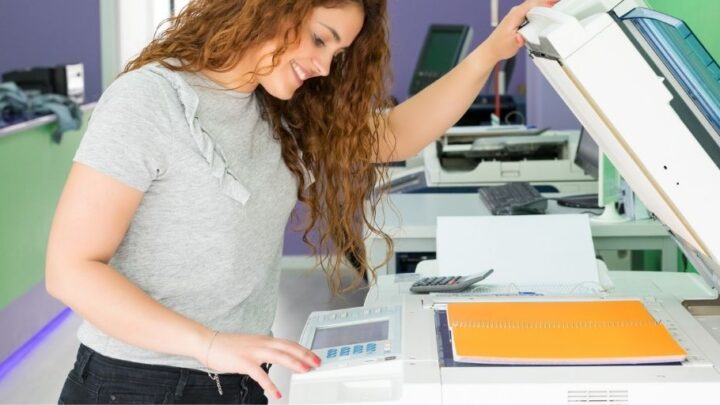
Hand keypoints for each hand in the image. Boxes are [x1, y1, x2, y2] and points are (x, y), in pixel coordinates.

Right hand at [202, 332, 319, 399]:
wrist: (209, 343)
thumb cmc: (228, 346)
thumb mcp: (252, 345)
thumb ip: (265, 349)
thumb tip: (277, 355)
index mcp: (265, 340)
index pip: (289, 343)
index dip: (303, 349)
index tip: (314, 356)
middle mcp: (262, 343)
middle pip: (288, 347)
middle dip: (305, 355)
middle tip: (317, 363)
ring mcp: (253, 352)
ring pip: (279, 356)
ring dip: (294, 363)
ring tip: (304, 371)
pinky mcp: (244, 362)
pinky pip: (260, 374)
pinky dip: (270, 384)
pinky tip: (277, 393)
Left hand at [484, 0, 558, 60]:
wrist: (492, 49)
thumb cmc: (500, 46)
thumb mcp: (511, 44)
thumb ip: (519, 40)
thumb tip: (522, 37)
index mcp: (515, 15)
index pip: (534, 3)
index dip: (546, 1)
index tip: (556, 2)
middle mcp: (516, 12)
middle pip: (536, 2)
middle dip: (548, 2)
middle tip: (561, 3)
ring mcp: (517, 14)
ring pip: (534, 6)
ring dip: (546, 5)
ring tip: (558, 6)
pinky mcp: (519, 18)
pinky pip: (532, 11)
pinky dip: (541, 10)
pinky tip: (548, 12)